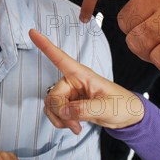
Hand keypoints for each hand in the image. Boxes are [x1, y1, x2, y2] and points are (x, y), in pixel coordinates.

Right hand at [29, 30, 143, 133]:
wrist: (127, 117)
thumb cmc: (122, 104)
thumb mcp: (107, 107)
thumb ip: (85, 109)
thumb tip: (63, 111)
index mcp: (81, 74)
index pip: (60, 58)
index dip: (45, 45)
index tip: (32, 32)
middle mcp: (72, 81)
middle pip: (53, 95)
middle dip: (60, 112)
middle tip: (75, 125)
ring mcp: (69, 94)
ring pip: (51, 105)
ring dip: (59, 119)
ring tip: (76, 127)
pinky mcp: (68, 105)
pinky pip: (54, 112)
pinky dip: (60, 121)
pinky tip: (73, 126)